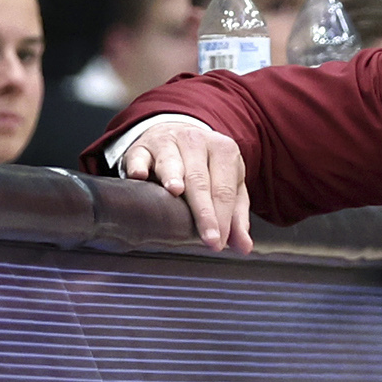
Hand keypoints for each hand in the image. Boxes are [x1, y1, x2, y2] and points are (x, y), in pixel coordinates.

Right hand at [115, 117, 255, 253]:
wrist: (176, 135)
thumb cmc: (204, 167)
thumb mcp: (227, 185)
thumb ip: (235, 216)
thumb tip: (243, 247)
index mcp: (223, 150)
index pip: (223, 189)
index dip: (222, 217)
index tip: (218, 242)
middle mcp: (195, 141)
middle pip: (200, 179)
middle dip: (203, 210)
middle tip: (207, 237)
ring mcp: (167, 142)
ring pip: (170, 161)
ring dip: (172, 175)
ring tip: (175, 191)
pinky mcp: (141, 147)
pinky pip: (139, 156)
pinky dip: (138, 165)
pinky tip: (139, 176)